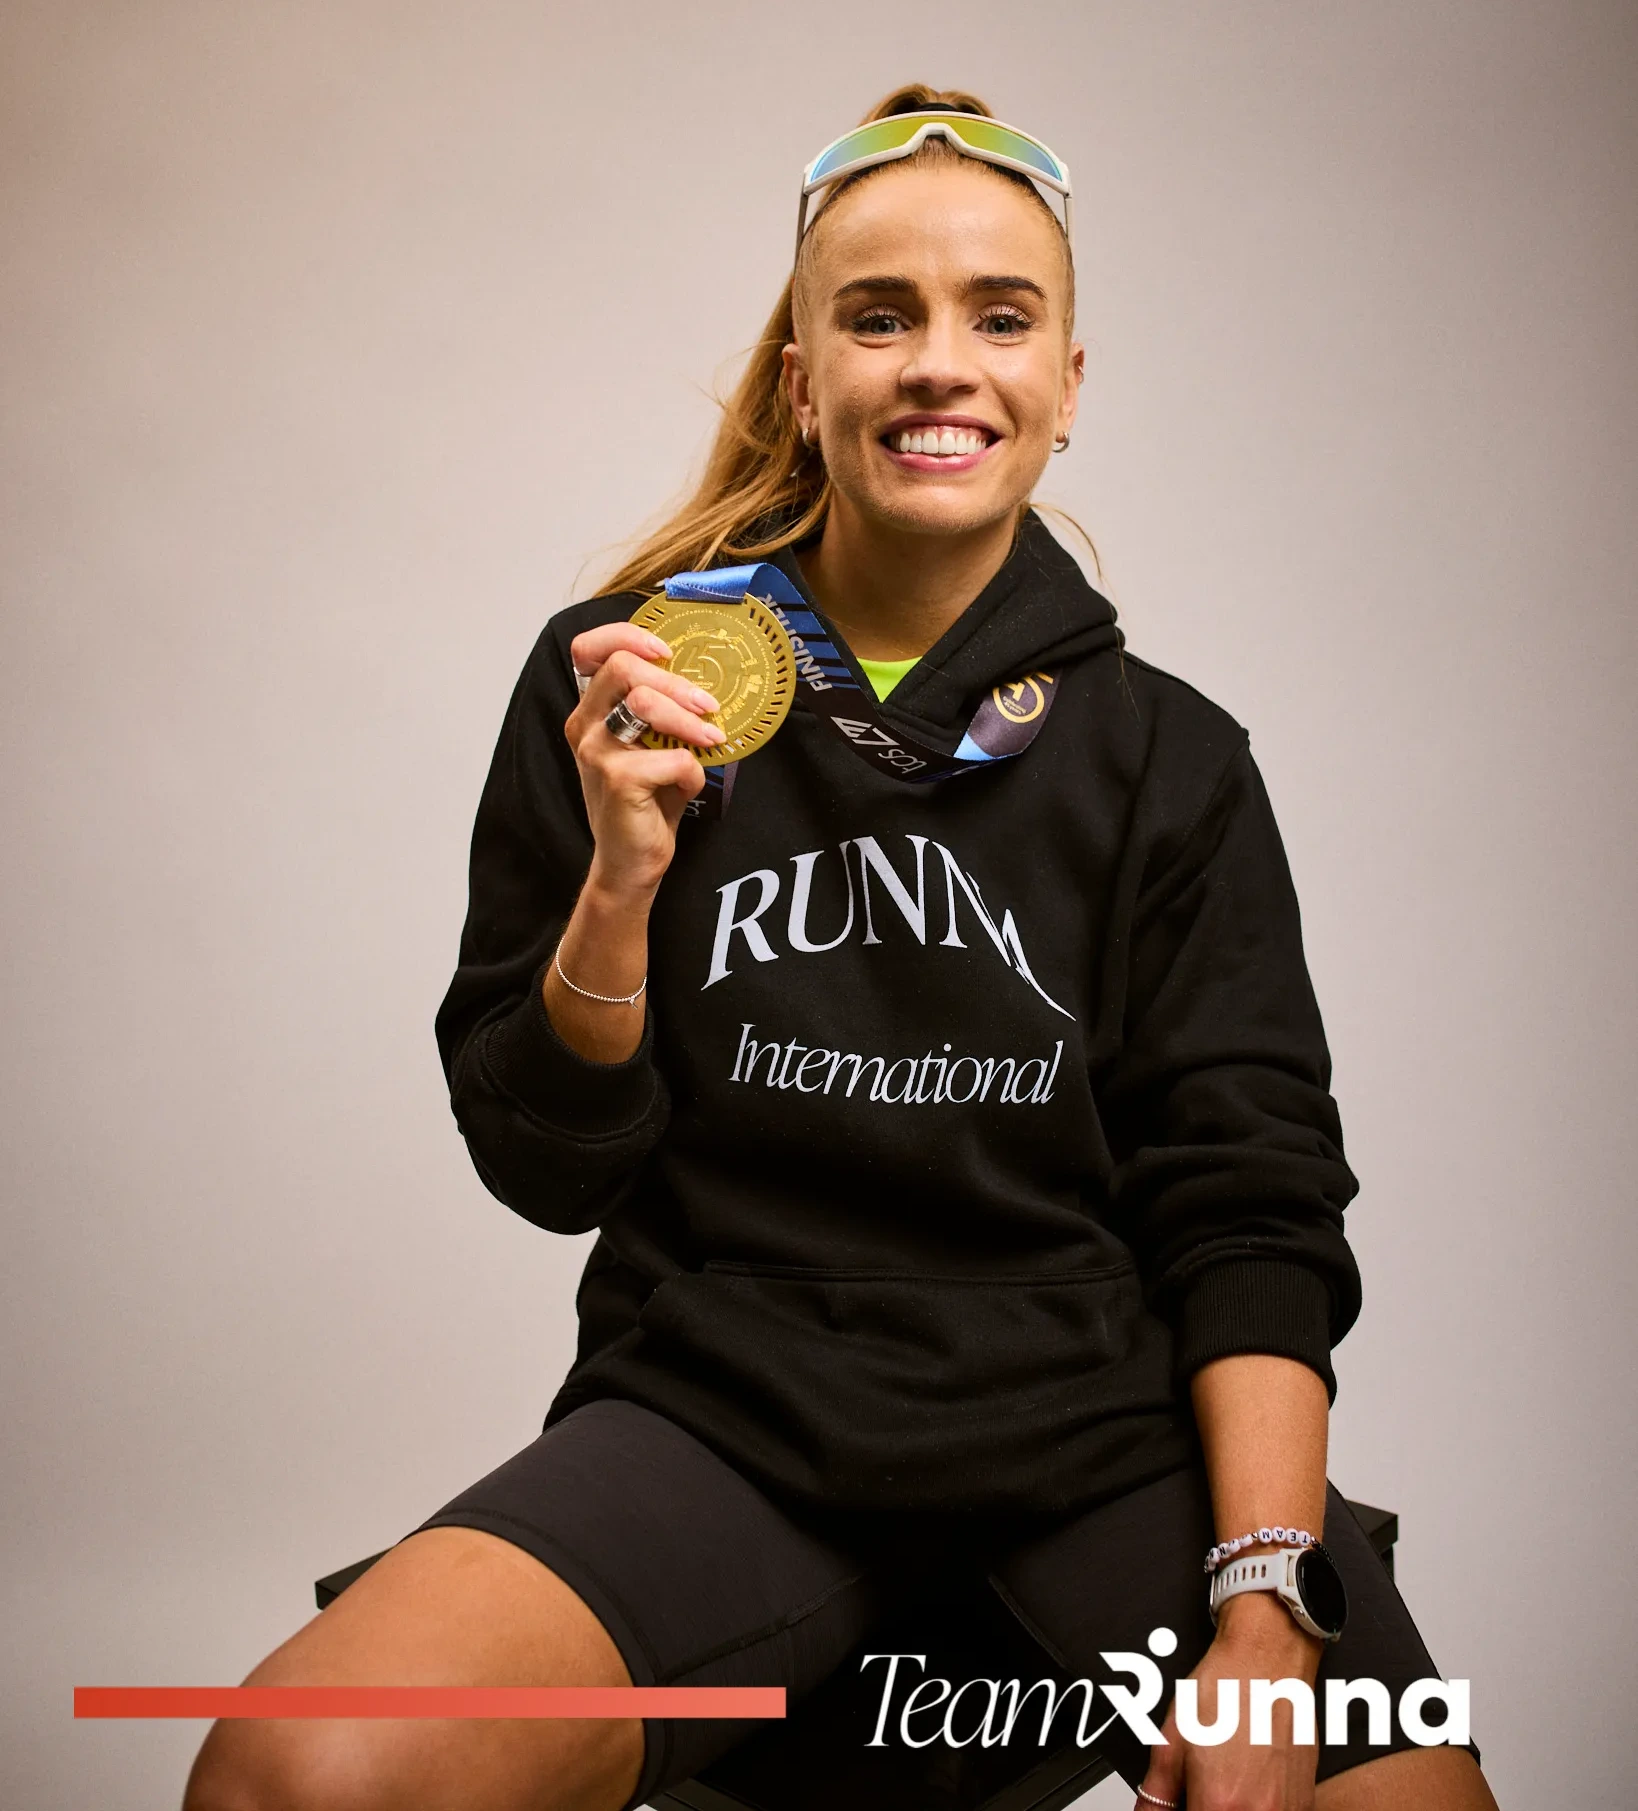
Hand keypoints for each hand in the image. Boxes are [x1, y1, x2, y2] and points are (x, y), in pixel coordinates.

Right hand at [565, 621, 723, 899]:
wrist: (631, 863)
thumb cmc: (645, 803)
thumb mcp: (650, 747)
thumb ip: (662, 711)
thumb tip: (703, 679)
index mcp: (590, 712)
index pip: (588, 649)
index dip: (627, 636)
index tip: (665, 652)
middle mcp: (585, 727)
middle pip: (623, 667)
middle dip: (674, 681)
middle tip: (708, 705)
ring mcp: (596, 753)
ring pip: (642, 703)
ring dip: (688, 719)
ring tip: (711, 739)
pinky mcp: (617, 780)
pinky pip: (670, 757)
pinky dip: (691, 771)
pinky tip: (686, 786)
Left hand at [1139, 1593, 1322, 1810]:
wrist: (1268, 1658)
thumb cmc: (1226, 1689)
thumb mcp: (1172, 1740)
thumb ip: (1156, 1795)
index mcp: (1221, 1804)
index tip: (1180, 1803)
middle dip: (1203, 1808)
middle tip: (1196, 1792)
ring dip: (1231, 1809)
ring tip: (1223, 1781)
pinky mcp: (1306, 1804)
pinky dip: (1256, 1808)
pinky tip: (1247, 1784)